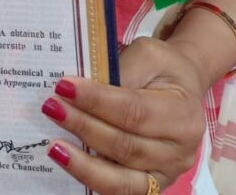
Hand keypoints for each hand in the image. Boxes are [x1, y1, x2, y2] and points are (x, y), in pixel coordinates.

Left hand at [40, 37, 206, 194]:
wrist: (181, 88)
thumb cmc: (163, 69)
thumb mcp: (148, 55)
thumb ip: (122, 71)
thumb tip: (84, 90)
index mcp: (184, 114)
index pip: (134, 111)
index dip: (97, 101)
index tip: (65, 87)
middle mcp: (180, 152)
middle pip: (125, 146)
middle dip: (84, 127)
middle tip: (52, 108)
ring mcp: (166, 175)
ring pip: (120, 179)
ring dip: (82, 162)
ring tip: (53, 145)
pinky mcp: (149, 187)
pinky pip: (118, 191)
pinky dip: (91, 178)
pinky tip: (68, 162)